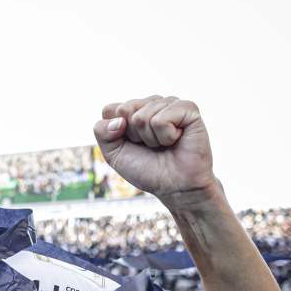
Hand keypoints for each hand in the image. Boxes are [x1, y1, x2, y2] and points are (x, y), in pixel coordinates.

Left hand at [93, 96, 217, 203]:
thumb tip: (118, 119)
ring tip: (164, 145)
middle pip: (125, 110)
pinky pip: (162, 119)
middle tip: (150, 146)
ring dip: (151, 139)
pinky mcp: (188, 108)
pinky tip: (176, 139)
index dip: (115, 133)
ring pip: (142, 116)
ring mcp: (170, 103)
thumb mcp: (114, 154)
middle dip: (134, 135)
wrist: (175, 188)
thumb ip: (102, 133)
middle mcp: (151, 103)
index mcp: (134, 110)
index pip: (110, 109)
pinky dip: (166, 136)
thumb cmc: (146, 170)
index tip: (132, 144)